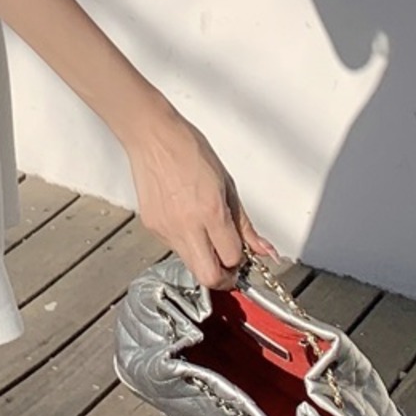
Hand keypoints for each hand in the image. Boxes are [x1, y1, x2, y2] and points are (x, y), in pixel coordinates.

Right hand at [126, 108, 278, 289]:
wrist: (153, 137)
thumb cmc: (189, 150)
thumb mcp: (227, 184)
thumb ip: (244, 223)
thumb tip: (263, 249)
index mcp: (210, 211)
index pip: (232, 258)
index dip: (240, 261)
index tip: (242, 254)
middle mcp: (187, 225)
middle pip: (209, 277)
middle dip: (223, 278)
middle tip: (229, 265)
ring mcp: (166, 229)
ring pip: (190, 264)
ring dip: (204, 258)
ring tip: (207, 233)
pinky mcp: (152, 227)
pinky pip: (174, 247)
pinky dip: (187, 242)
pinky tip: (187, 219)